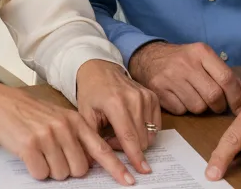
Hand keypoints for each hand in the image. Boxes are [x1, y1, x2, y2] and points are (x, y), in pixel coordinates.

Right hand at [0, 82, 137, 185]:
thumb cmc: (29, 114)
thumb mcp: (58, 118)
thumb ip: (76, 137)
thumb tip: (90, 163)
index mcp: (75, 121)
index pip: (101, 149)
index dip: (116, 168)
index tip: (130, 180)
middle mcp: (64, 127)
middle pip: (80, 169)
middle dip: (68, 169)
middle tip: (53, 156)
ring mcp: (48, 136)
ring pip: (60, 174)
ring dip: (50, 170)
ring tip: (39, 152)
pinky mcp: (30, 146)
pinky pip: (41, 174)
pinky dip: (36, 170)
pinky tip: (29, 155)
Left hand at [75, 60, 160, 175]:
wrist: (100, 70)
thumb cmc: (91, 92)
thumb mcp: (85, 114)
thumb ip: (91, 138)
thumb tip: (92, 162)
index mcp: (115, 102)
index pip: (129, 136)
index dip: (135, 155)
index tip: (141, 169)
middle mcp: (134, 99)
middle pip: (141, 138)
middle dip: (128, 148)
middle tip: (111, 139)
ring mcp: (146, 97)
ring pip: (150, 134)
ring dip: (136, 140)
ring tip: (119, 131)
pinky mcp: (153, 97)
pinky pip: (155, 126)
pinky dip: (144, 131)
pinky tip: (130, 125)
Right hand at [128, 42, 240, 115]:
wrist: (147, 56)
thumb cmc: (183, 60)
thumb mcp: (205, 61)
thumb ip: (228, 77)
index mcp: (201, 52)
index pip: (226, 78)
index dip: (236, 97)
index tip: (239, 107)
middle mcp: (186, 63)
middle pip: (213, 96)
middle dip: (219, 106)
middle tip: (216, 105)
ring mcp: (170, 77)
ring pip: (198, 107)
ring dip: (201, 108)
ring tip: (195, 97)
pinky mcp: (158, 90)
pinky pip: (181, 110)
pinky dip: (184, 109)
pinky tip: (180, 98)